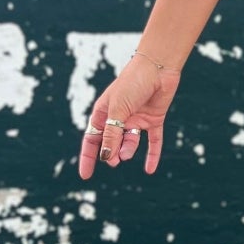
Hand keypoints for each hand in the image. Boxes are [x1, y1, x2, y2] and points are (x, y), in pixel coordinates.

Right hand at [78, 54, 180, 178]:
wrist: (158, 67)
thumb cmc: (132, 83)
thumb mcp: (118, 110)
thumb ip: (112, 134)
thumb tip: (105, 157)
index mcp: (103, 112)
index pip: (92, 139)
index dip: (88, 157)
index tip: (86, 176)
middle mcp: (119, 118)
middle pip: (111, 143)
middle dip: (110, 154)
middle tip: (114, 161)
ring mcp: (136, 119)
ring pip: (130, 143)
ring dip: (127, 150)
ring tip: (126, 155)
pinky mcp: (153, 120)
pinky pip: (153, 142)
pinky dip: (153, 155)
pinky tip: (150, 170)